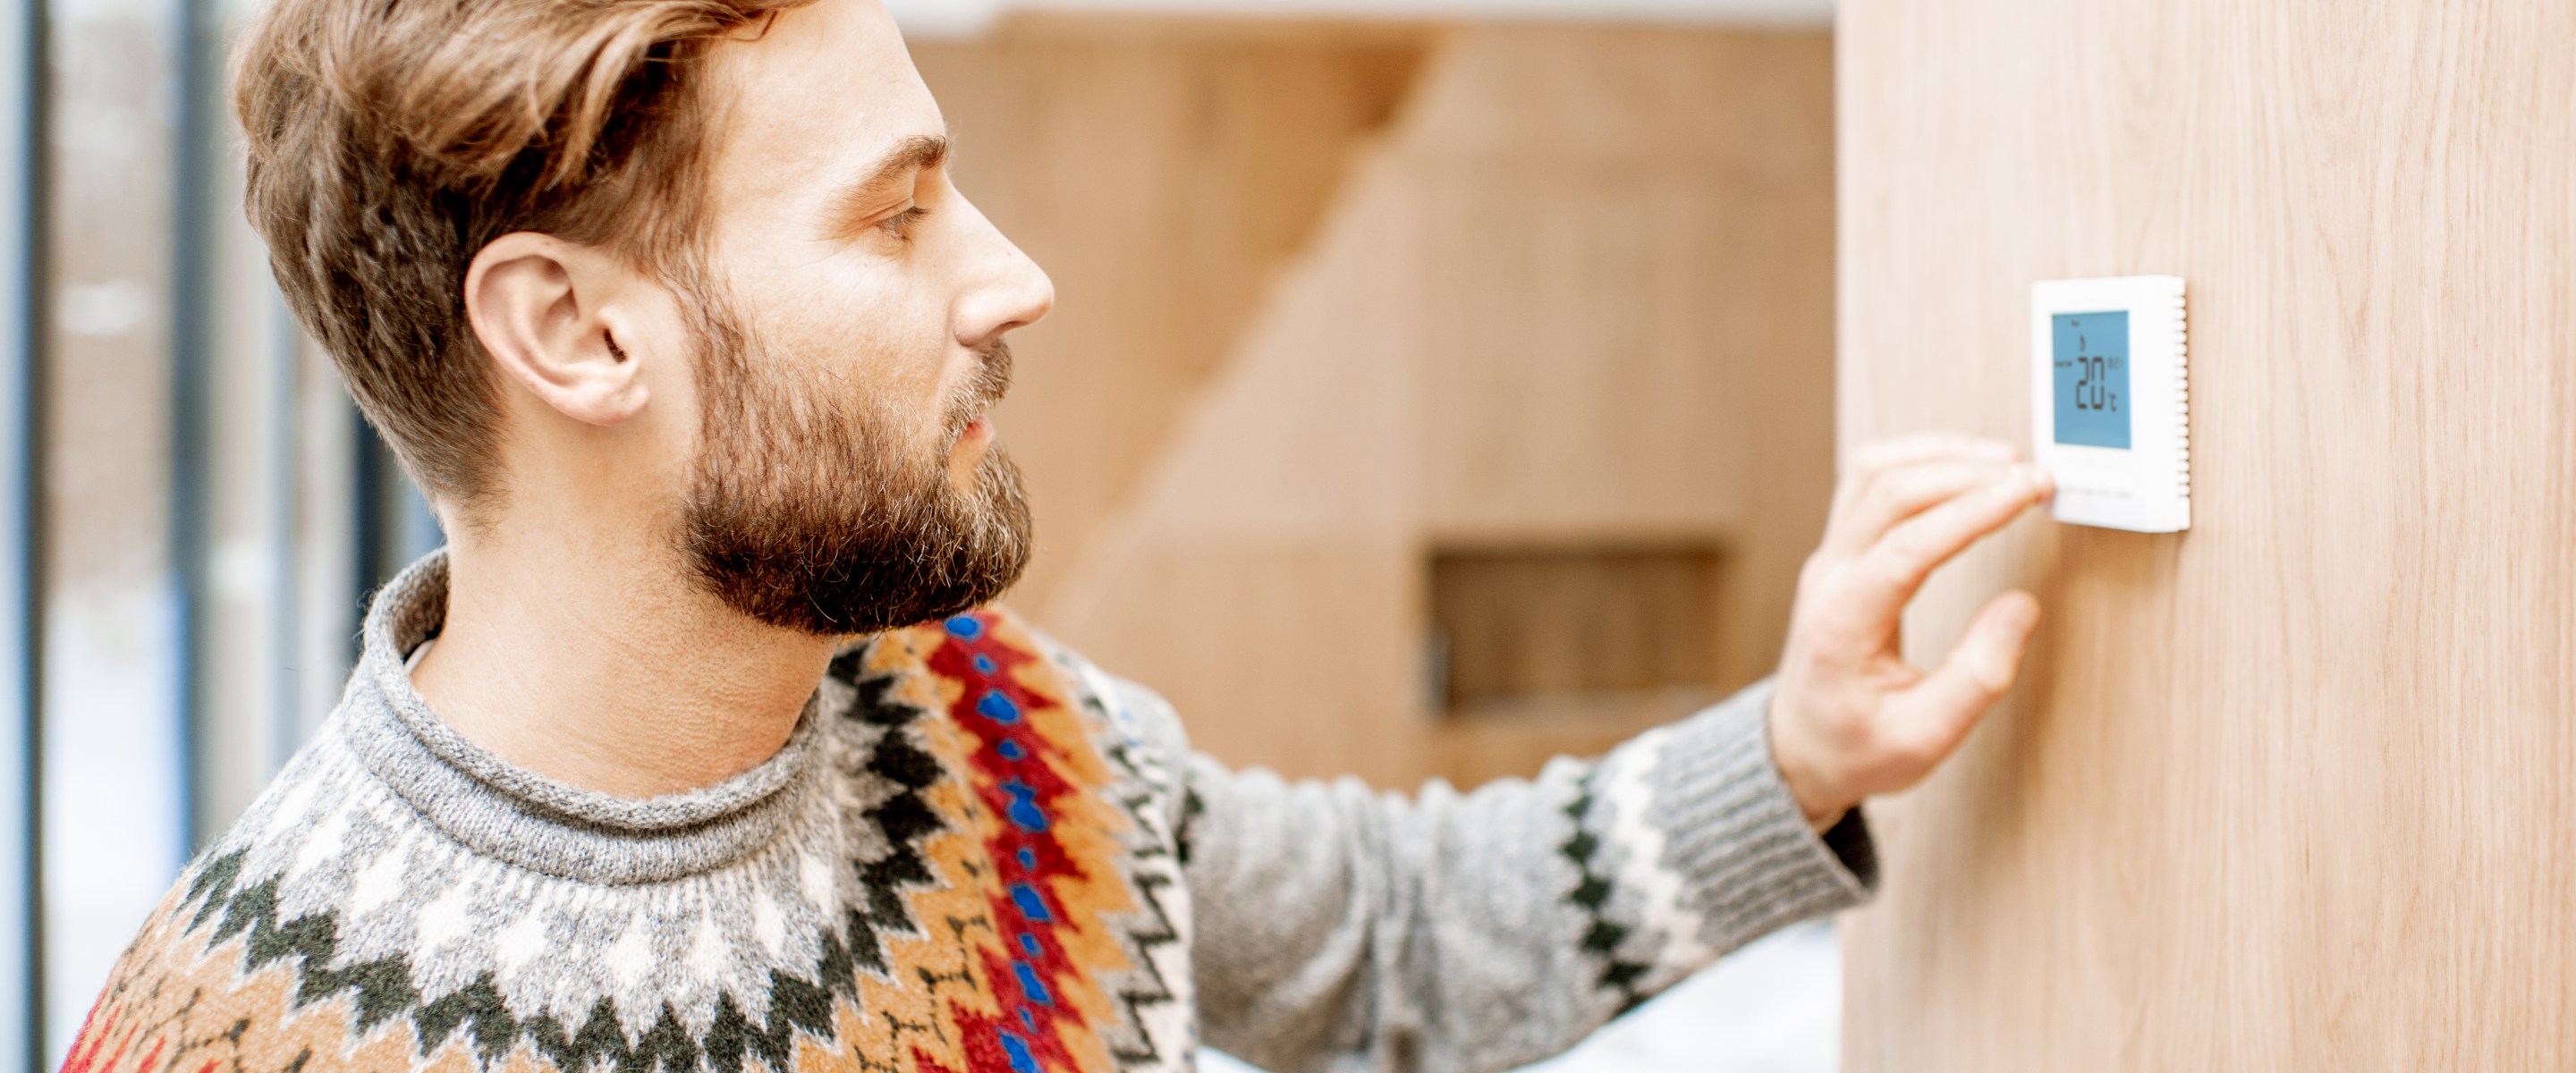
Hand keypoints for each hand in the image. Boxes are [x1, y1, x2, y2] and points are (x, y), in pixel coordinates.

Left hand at [1767, 435, 2054, 828]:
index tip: (2029, 491)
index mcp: (1841, 623)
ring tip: (2007, 463)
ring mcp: (1828, 558)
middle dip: (1967, 473)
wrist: (1799, 748)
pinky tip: (1964, 467)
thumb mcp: (1923, 739)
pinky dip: (1919, 461)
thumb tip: (2021, 608)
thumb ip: (1976, 678)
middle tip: (2035, 477)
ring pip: (1872, 473)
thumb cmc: (1855, 749)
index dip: (1972, 510)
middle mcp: (1827, 578)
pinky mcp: (1839, 551)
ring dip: (1940, 455)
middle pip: (1888, 493)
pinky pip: (1868, 483)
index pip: (1907, 544)